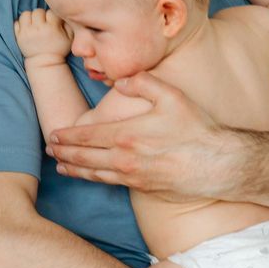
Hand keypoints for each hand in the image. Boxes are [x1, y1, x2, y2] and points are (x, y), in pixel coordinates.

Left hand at [14, 9, 72, 66]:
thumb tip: (63, 13)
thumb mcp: (70, 38)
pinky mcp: (19, 36)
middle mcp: (38, 29)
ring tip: (35, 24)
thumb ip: (69, 24)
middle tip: (44, 23)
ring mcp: (27, 32)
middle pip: (38, 11)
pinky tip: (28, 28)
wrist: (45, 63)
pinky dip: (21, 23)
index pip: (51, 12)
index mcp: (51, 28)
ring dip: (30, 17)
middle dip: (42, 15)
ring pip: (26, 14)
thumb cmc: (58, 49)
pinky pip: (17, 22)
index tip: (53, 22)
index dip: (53, 15)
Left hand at [47, 71, 242, 198]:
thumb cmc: (197, 129)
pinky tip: (88, 177)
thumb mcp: (172, 96)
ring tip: (60, 166)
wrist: (219, 165)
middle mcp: (125, 158)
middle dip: (64, 154)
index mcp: (127, 134)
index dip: (67, 137)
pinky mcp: (142, 188)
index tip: (54, 135)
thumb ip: (143, 82)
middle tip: (50, 150)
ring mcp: (132, 176)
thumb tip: (120, 80)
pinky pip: (110, 183)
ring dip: (74, 169)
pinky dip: (93, 180)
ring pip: (94, 173)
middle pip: (84, 157)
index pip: (87, 135)